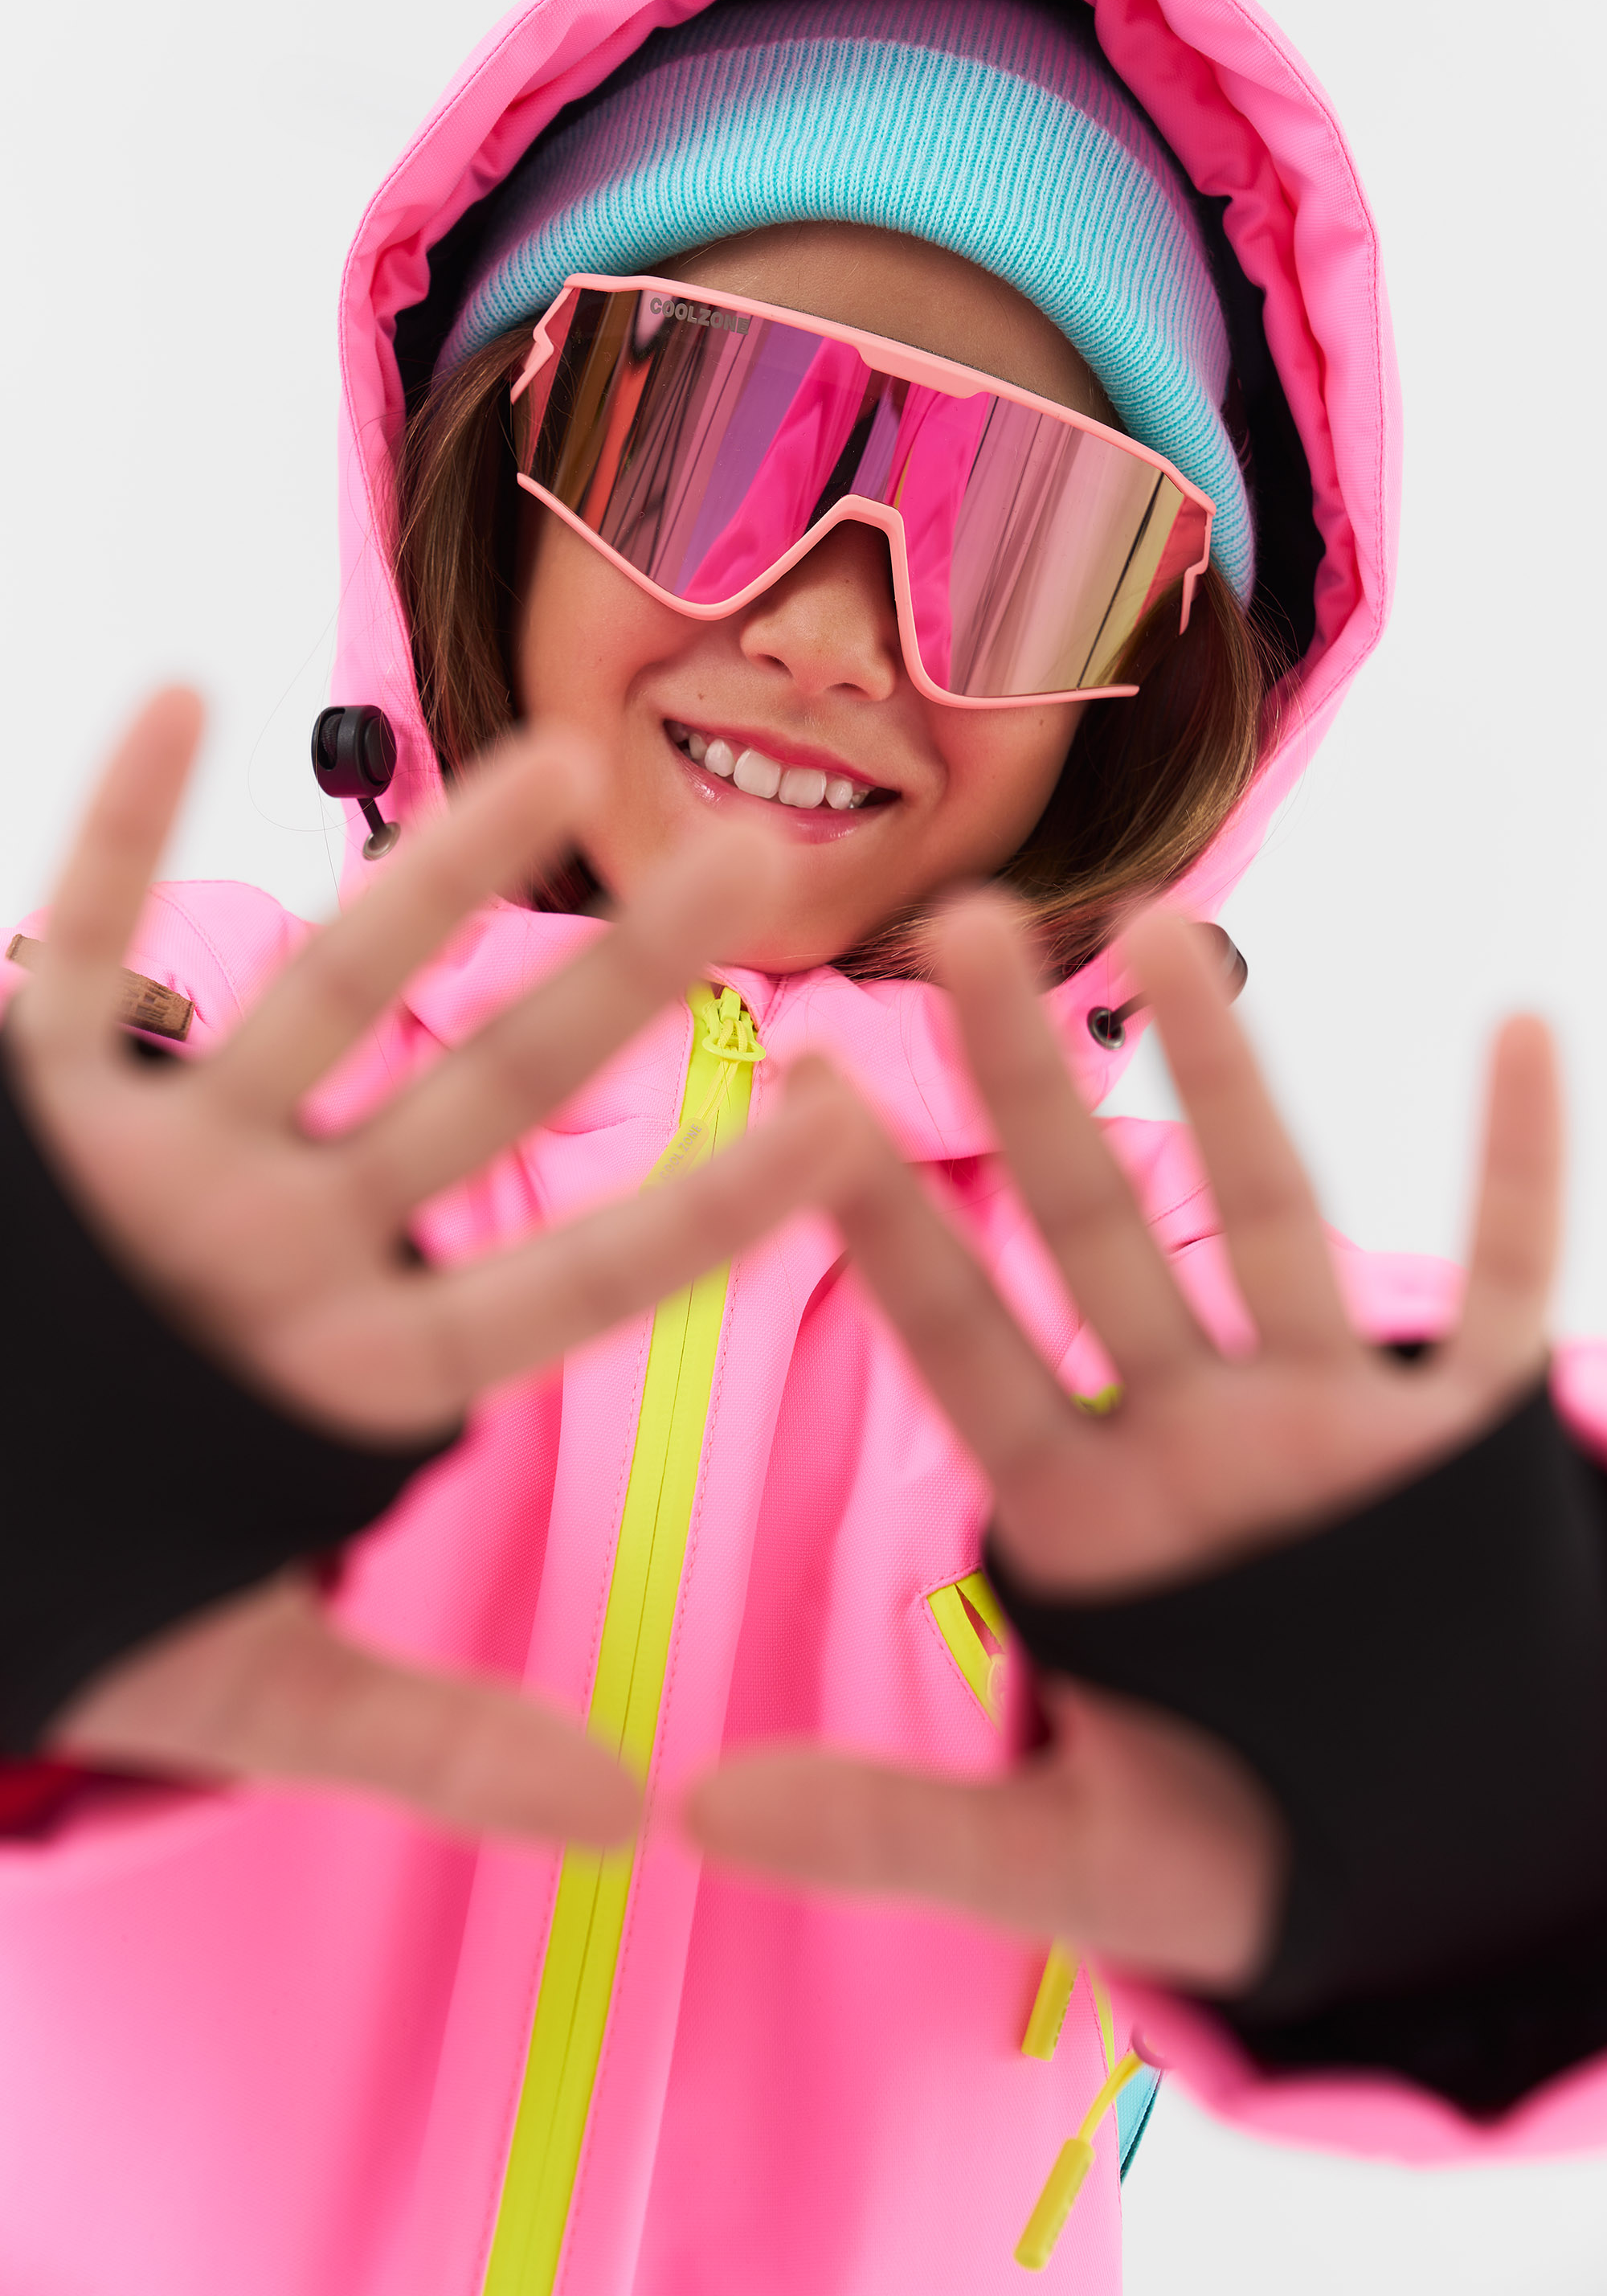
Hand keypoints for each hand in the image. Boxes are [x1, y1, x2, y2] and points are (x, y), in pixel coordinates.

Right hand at [9, 689, 836, 1845]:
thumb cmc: (54, 1600)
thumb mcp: (238, 1684)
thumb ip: (421, 1739)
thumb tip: (626, 1822)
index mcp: (341, 1371)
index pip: (560, 1282)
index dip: (705, 1205)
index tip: (858, 1120)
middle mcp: (278, 1241)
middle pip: (475, 1098)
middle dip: (611, 988)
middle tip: (754, 867)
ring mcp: (160, 1160)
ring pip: (315, 996)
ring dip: (423, 881)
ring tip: (553, 762)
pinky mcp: (29, 1098)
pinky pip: (79, 939)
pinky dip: (114, 829)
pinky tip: (180, 701)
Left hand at [687, 894, 1561, 1989]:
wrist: (1443, 1877)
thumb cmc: (1249, 1860)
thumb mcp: (1072, 1863)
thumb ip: (894, 1830)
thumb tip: (687, 1814)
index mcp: (1087, 1522)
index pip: (965, 1344)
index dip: (888, 1226)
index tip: (801, 1093)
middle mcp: (1198, 1438)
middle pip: (1098, 1232)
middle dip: (1031, 1089)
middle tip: (957, 930)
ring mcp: (1335, 1429)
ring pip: (1272, 1223)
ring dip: (1229, 1083)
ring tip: (1163, 933)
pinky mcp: (1471, 1449)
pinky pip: (1507, 1285)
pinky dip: (1519, 1168)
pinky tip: (1517, 1031)